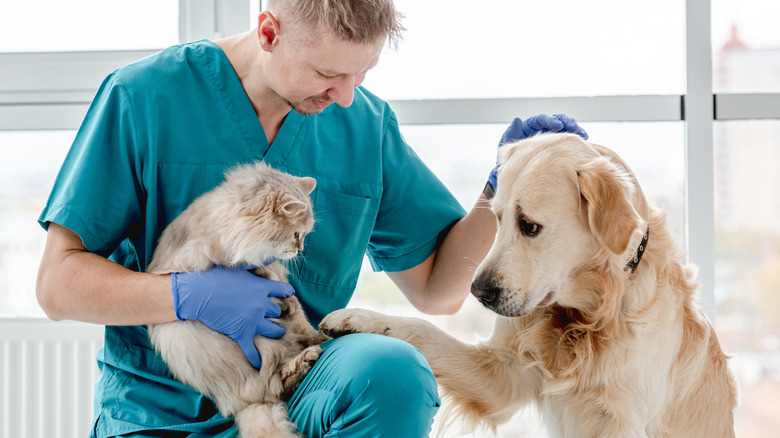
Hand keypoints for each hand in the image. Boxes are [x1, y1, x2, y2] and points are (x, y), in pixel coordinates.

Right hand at [171, 263, 293, 368]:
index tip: (286, 294)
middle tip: (276, 314)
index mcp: (263, 287)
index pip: (284, 291)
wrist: (199, 293)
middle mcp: (262, 305)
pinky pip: (252, 350)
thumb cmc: (216, 276)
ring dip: (276, 331)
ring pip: (273, 330)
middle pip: (278, 311)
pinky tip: (258, 364)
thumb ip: (257, 263)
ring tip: (277, 332)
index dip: (286, 293)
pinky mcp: (241, 333)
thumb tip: (271, 255)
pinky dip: (255, 358)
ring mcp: (252, 320)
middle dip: (278, 312)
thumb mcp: (240, 266)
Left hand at [487, 113, 587, 190]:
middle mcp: (540, 130)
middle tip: (574, 127)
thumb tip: (517, 119)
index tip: (558, 125)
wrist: (514, 179)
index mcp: (527, 127)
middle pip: (555, 120)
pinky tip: (584, 142)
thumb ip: (510, 134)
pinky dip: (576, 139)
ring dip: (574, 129)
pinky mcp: (557, 145)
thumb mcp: (507, 149)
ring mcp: (550, 137)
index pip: (540, 119)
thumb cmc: (508, 163)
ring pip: (564, 128)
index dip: (550, 120)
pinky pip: (568, 139)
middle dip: (566, 122)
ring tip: (583, 135)